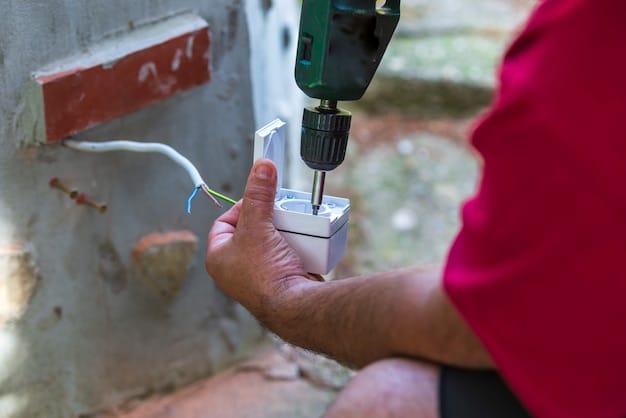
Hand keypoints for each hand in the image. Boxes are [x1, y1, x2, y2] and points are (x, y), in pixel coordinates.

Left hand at [205, 159, 317, 321]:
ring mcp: (257, 277)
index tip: (259, 198)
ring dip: (283, 233)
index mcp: (218, 258)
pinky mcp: (279, 280)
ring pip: (270, 241)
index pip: (225, 221)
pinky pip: (285, 255)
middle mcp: (235, 269)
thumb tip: (261, 167)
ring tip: (292, 228)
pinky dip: (293, 247)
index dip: (242, 206)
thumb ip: (259, 194)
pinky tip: (301, 244)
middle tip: (279, 213)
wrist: (295, 304)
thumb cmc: (266, 274)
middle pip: (251, 229)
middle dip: (268, 220)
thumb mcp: (258, 225)